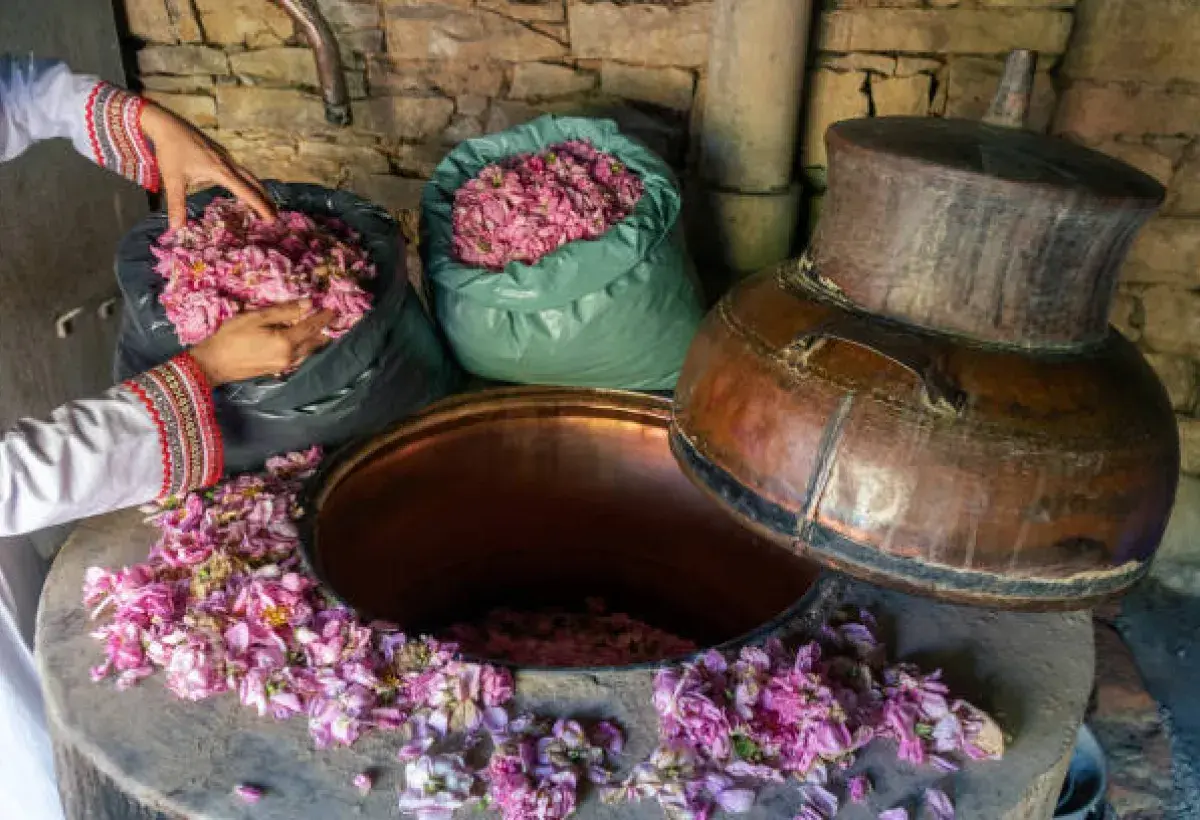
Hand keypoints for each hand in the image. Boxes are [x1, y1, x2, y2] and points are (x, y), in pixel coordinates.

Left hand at [139, 103, 275, 229]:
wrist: (168, 125)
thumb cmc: (171, 151)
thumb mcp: (173, 180)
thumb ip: (177, 205)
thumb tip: (177, 229)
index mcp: (221, 172)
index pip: (247, 192)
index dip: (260, 206)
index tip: (272, 219)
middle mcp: (229, 164)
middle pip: (254, 183)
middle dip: (265, 200)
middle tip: (274, 216)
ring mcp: (226, 157)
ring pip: (249, 176)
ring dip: (258, 190)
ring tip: (265, 203)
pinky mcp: (221, 153)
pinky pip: (241, 170)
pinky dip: (248, 182)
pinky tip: (243, 187)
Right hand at [189, 301, 334, 385]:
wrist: (213, 364)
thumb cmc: (231, 337)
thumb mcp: (256, 318)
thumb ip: (283, 311)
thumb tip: (307, 304)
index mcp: (286, 342)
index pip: (311, 328)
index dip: (323, 318)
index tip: (333, 310)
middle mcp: (290, 357)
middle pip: (314, 343)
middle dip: (324, 332)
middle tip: (330, 321)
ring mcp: (284, 366)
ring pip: (307, 353)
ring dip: (316, 342)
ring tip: (322, 332)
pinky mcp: (277, 371)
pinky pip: (298, 359)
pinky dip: (305, 350)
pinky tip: (304, 344)